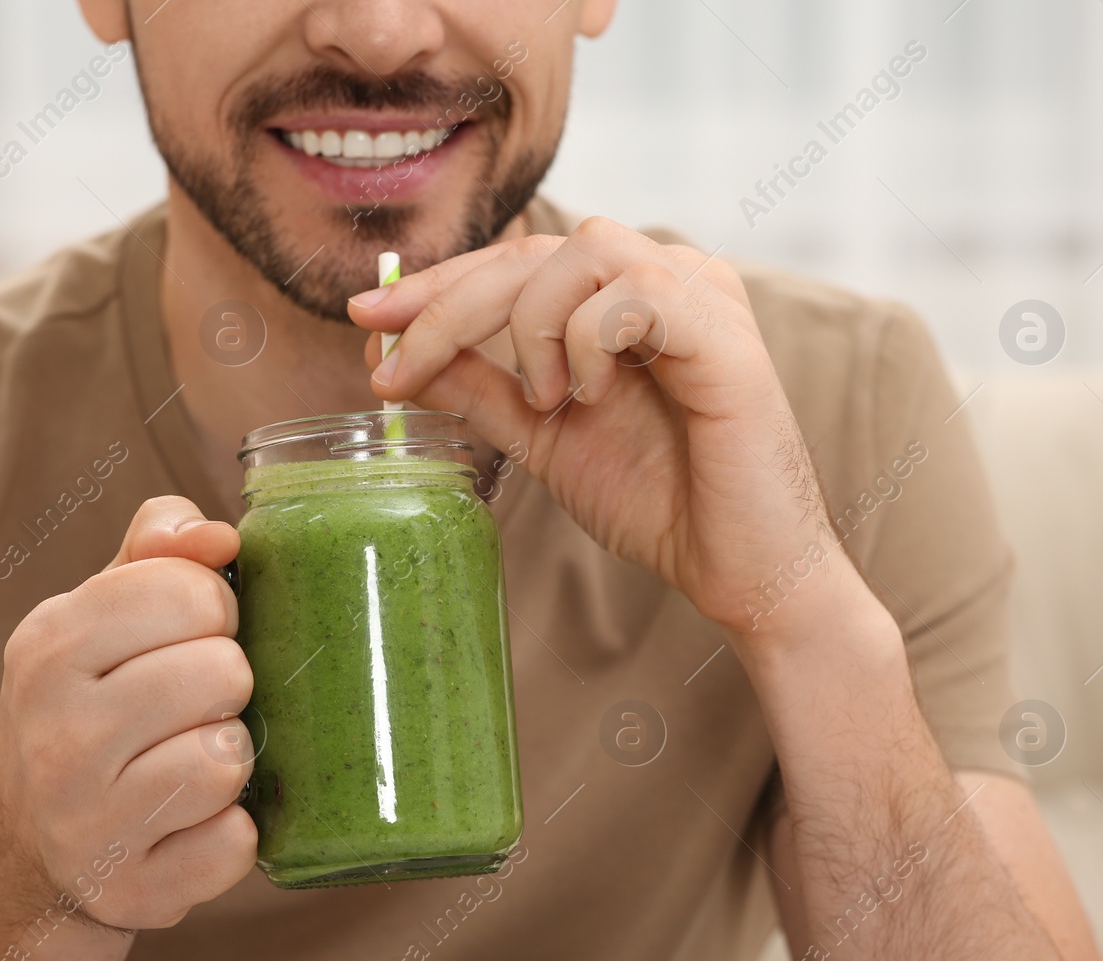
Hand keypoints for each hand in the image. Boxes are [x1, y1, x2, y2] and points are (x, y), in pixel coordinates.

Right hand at [0, 497, 257, 927]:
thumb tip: (220, 536)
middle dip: (229, 685)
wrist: (30, 850)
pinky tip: (190, 825)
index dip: (216, 611)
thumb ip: (158, 550)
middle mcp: (55, 733)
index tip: (194, 635)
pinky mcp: (127, 892)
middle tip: (193, 707)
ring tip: (190, 761)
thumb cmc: (91, 703)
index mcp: (49, 645)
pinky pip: (235, 843)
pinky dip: (231, 833)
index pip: (192, 591)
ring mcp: (85, 822)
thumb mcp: (101, 612)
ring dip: (231, 758)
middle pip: (225, 672)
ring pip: (230, 759)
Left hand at [348, 217, 853, 637]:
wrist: (737, 568)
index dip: (437, 285)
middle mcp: (665, 279)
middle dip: (448, 300)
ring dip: (533, 325)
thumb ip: (479, 389)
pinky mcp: (727, 333)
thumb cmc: (657, 500)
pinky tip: (588, 395)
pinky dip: (589, 341)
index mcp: (622, 298)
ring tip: (545, 400)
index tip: (365, 319)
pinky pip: (635, 294)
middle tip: (393, 357)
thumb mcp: (541, 438)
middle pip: (534, 249)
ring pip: (582, 250)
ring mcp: (701, 297)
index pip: (516, 262)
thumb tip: (391, 355)